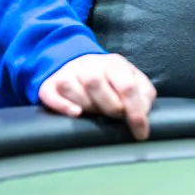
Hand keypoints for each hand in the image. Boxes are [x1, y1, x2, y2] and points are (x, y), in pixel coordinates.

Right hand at [37, 54, 156, 140]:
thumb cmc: (110, 78)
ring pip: (74, 89)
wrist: (78, 63)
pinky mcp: (50, 85)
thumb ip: (143, 95)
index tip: (140, 132)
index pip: (125, 85)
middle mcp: (88, 64)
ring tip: (95, 112)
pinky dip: (63, 106)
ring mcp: (67, 73)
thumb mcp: (132, 80)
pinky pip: (52, 96)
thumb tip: (144, 116)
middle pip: (96, 83)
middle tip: (115, 116)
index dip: (135, 111)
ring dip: (88, 107)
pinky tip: (76, 113)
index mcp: (113, 63)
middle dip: (110, 107)